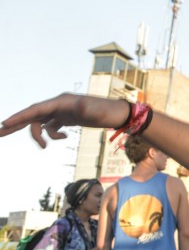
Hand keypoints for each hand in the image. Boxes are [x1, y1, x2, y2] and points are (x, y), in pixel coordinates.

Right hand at [0, 93, 128, 147]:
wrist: (116, 114)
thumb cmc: (105, 111)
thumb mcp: (95, 111)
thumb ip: (84, 108)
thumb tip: (76, 106)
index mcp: (60, 102)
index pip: (35, 110)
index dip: (19, 117)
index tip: (4, 124)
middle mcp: (58, 105)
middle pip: (32, 115)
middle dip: (16, 124)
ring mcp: (62, 111)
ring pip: (40, 122)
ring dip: (38, 135)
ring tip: (44, 147)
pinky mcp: (67, 118)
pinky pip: (51, 126)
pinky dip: (52, 134)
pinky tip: (63, 138)